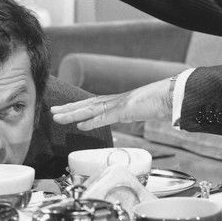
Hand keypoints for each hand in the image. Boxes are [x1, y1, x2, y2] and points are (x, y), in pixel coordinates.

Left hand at [50, 78, 174, 130]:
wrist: (169, 95)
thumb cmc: (156, 101)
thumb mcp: (138, 109)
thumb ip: (128, 113)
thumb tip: (124, 116)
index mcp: (114, 102)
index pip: (90, 104)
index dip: (75, 107)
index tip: (62, 110)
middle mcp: (112, 101)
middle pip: (85, 105)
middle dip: (67, 109)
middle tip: (52, 111)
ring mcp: (117, 105)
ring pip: (90, 110)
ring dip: (72, 113)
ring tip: (58, 117)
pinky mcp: (125, 110)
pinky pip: (105, 117)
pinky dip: (92, 121)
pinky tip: (81, 125)